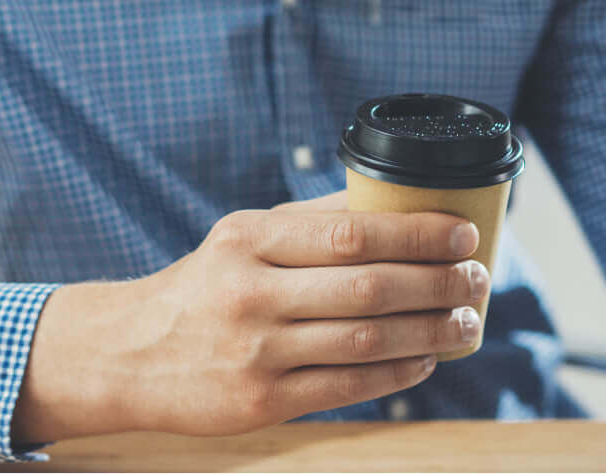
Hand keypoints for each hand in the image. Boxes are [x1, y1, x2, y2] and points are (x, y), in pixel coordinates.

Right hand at [12, 189, 488, 442]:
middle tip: (477, 279)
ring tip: (464, 322)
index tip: (462, 233)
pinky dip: (396, 372)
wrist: (128, 355)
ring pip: (366, 340)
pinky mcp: (261, 401)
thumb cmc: (202, 289)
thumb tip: (395, 204)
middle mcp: (250, 292)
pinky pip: (347, 386)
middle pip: (368, 287)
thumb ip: (309, 225)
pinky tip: (424, 360)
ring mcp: (255, 350)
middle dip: (437, 283)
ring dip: (429, 331)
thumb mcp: (239, 240)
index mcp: (248, 239)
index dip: (417, 234)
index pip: (351, 232)